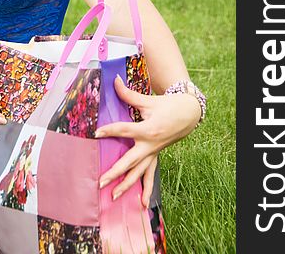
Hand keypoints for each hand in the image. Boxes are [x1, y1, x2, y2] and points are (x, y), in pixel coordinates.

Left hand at [95, 75, 200, 205]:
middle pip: (129, 162)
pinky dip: (146, 189)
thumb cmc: (167, 105)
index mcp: (148, 129)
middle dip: (114, 172)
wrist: (189, 113)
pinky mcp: (156, 155)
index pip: (124, 130)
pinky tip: (142, 203)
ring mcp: (154, 153)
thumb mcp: (148, 100)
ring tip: (113, 196)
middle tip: (100, 181)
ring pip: (139, 173)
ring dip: (126, 186)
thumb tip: (114, 80)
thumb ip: (128, 94)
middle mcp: (150, 145)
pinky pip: (150, 174)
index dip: (109, 130)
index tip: (95, 133)